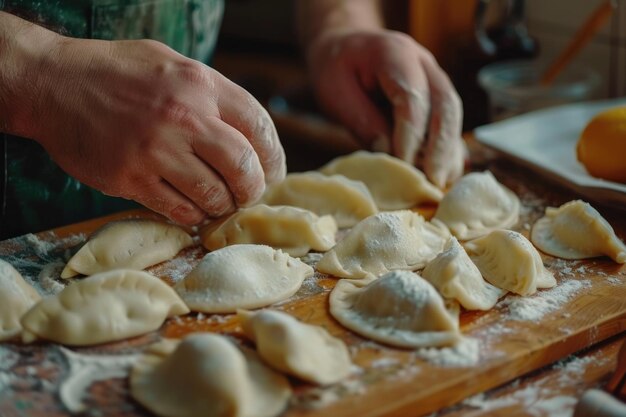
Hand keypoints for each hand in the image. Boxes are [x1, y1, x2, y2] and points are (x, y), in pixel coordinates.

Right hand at [28, 37, 285, 224]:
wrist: (53, 83)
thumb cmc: (117, 72)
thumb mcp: (172, 64)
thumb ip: (213, 95)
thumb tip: (250, 135)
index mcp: (200, 84)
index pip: (259, 126)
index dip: (275, 157)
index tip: (273, 174)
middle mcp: (183, 116)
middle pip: (244, 168)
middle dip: (253, 190)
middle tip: (248, 195)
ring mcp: (156, 150)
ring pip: (213, 196)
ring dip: (222, 206)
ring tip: (218, 202)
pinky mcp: (130, 178)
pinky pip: (178, 211)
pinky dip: (192, 216)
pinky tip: (191, 208)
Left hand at [307, 29, 464, 187]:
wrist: (345, 47)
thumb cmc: (336, 69)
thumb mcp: (336, 93)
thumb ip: (362, 120)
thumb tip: (389, 153)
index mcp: (395, 53)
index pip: (412, 98)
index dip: (410, 135)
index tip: (403, 165)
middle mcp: (423, 63)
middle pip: (446, 105)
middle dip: (441, 147)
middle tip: (432, 181)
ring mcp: (434, 78)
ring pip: (454, 115)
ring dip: (449, 152)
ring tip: (438, 183)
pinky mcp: (436, 96)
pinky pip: (450, 123)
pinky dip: (448, 150)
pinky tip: (442, 175)